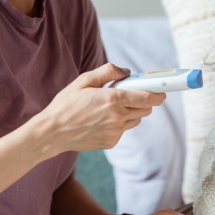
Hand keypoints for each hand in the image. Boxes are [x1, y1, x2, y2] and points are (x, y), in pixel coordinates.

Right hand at [34, 63, 165, 156]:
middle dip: (144, 101)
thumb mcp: (84, 80)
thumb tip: (127, 72)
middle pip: (146, 109)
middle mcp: (117, 117)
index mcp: (113, 99)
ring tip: (111, 106)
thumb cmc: (66, 104)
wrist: (52, 132)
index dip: (158, 94)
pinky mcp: (111, 142)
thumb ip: (108, 72)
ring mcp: (115, 132)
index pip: (147, 98)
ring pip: (136, 120)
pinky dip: (119, 123)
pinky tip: (102, 119)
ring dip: (131, 112)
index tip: (162, 91)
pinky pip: (123, 130)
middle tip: (131, 94)